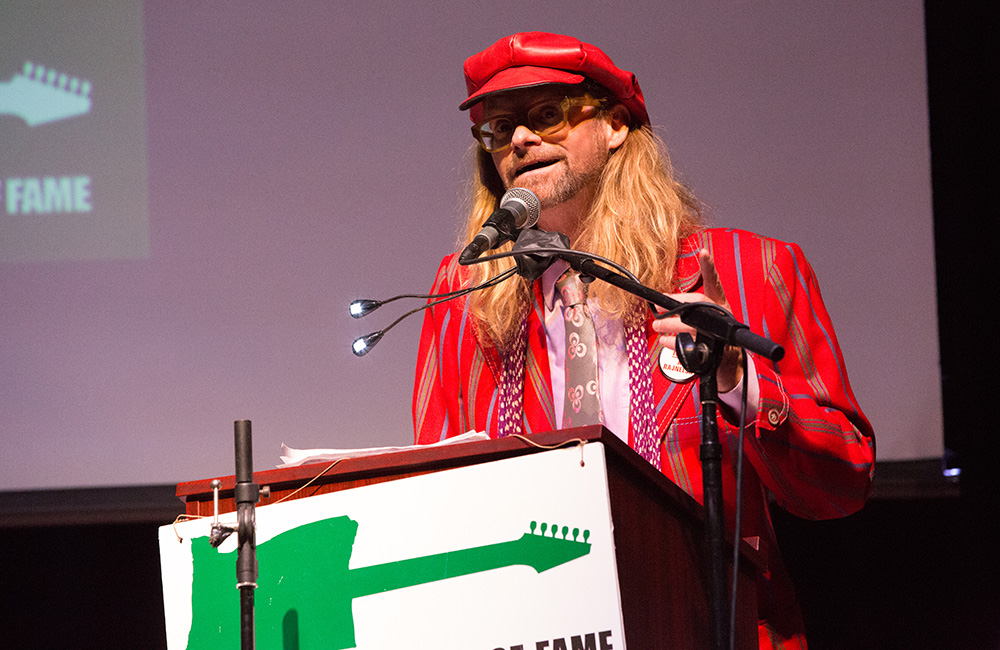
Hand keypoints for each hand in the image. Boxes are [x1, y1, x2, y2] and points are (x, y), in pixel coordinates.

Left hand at [652, 249, 743, 391]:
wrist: (727, 364)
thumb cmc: (713, 337)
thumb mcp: (704, 319)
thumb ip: (685, 310)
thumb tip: (659, 303)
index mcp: (720, 305)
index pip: (714, 283)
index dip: (709, 267)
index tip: (704, 252)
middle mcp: (722, 316)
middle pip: (699, 303)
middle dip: (676, 305)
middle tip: (658, 307)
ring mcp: (719, 334)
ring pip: (691, 325)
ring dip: (669, 325)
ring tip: (657, 325)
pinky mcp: (714, 352)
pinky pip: (686, 345)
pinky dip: (671, 343)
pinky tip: (665, 341)